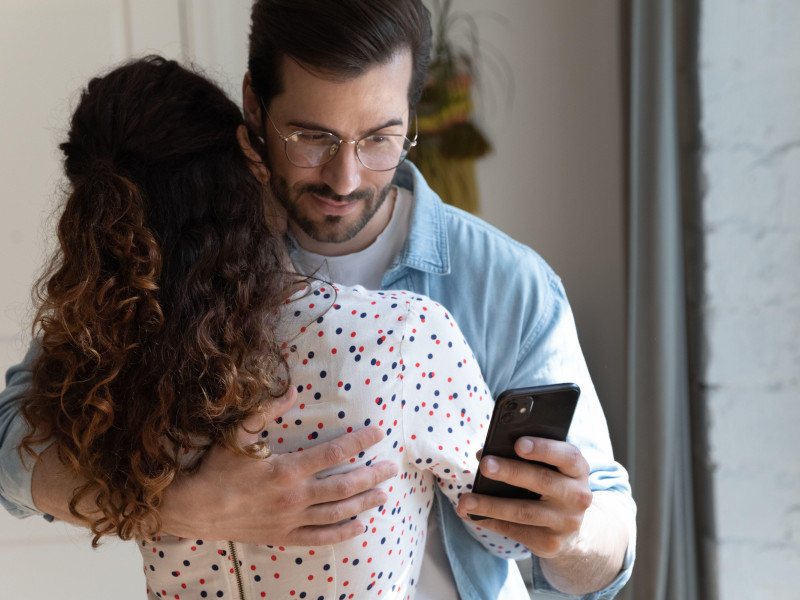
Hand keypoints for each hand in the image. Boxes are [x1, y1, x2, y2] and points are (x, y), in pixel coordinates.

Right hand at [160, 387, 398, 544]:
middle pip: (344, 486)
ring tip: (383, 495)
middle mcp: (294, 497)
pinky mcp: (283, 536)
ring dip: (363, 503)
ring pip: (337, 513)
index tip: (378, 432)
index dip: (359, 441)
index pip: (334, 453)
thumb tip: (293, 391)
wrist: (194, 508)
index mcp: (287, 470)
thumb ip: (266, 411)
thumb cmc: (217, 468)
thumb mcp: (238, 434)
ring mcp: (291, 520)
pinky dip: (342, 533)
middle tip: (391, 468)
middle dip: (371, 475)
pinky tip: (359, 526)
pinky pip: (319, 537)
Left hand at [456, 436, 591, 557]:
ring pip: (524, 512)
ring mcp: (566, 522)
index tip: (518, 443)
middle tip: (485, 465)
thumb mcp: (551, 468)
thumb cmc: (552, 485)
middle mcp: (577, 496)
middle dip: (511, 472)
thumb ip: (525, 457)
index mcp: (578, 470)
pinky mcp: (550, 543)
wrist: (573, 529)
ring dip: (491, 505)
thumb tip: (484, 454)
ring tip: (465, 500)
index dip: (543, 448)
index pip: (567, 456)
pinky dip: (490, 521)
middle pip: (543, 481)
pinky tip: (471, 514)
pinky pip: (515, 531)